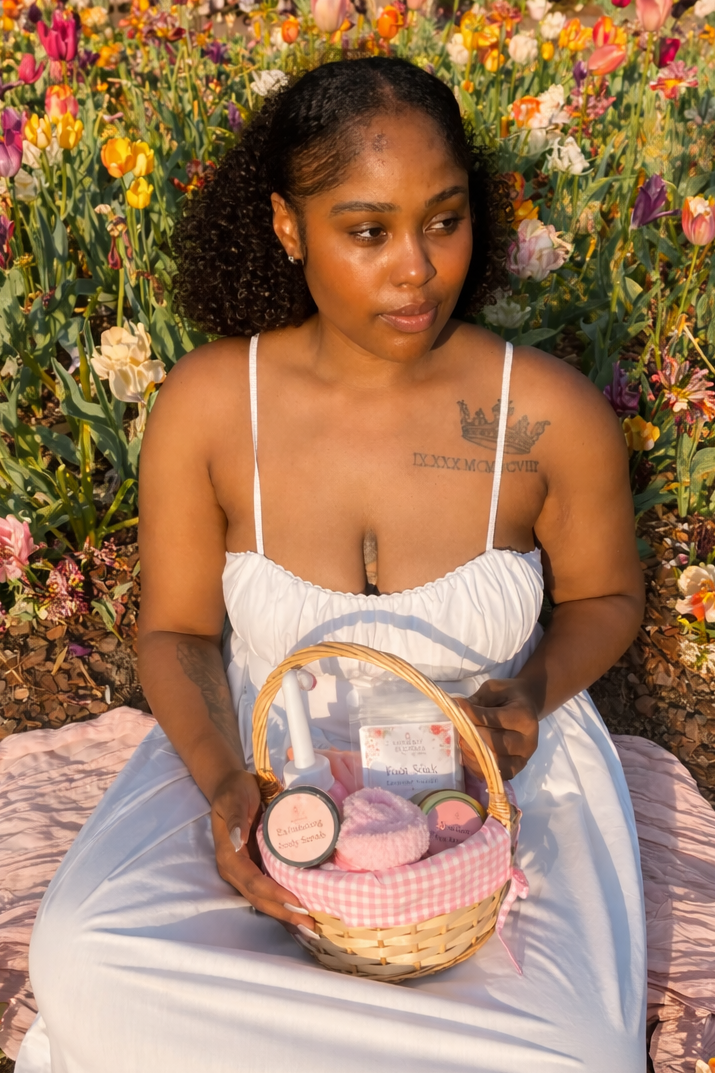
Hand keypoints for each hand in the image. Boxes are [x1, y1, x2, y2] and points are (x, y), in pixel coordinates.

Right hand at [210, 769, 314, 930]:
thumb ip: (236, 819)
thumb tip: (238, 841)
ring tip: (309, 925)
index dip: (274, 894)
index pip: (253, 882)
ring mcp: (245, 871)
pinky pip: (269, 889)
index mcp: (229, 857)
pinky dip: (284, 901)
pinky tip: (301, 908)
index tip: (296, 902)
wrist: (231, 785)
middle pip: (259, 898)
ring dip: (285, 912)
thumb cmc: (235, 791)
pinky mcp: (255, 866)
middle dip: (284, 912)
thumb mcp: (235, 799)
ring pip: (264, 899)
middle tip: (310, 925)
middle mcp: (235, 870)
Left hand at [455, 678, 538, 780]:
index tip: (456, 707)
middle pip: (493, 744)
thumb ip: (477, 700)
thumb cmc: (508, 697)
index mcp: (524, 717)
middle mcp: (527, 741)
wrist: (527, 707)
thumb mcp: (494, 690)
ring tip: (463, 741)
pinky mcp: (516, 769)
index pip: (493, 720)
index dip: (471, 715)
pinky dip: (477, 767)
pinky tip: (469, 754)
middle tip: (458, 728)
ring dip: (472, 753)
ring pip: (493, 762)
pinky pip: (493, 774)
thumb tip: (456, 709)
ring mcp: (523, 758)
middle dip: (471, 736)